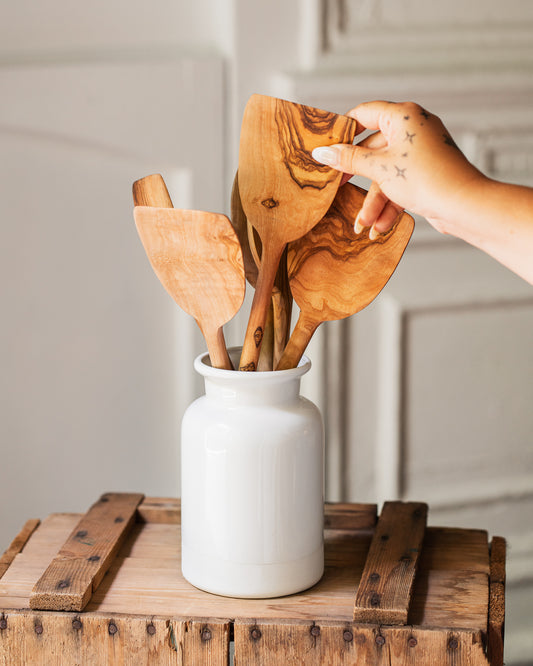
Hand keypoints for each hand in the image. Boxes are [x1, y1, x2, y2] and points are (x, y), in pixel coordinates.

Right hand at [312, 101, 484, 236]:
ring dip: (374, 201)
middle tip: (335, 186)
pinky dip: (390, 205)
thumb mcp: (379, 168)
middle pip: (373, 149)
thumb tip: (322, 152)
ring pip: (386, 173)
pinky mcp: (425, 173)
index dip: (343, 130)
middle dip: (357, 176)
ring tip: (363, 225)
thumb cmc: (425, 179)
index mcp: (403, 116)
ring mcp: (421, 152)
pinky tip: (380, 227)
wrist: (463, 205)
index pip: (364, 113)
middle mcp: (413, 129)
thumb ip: (349, 159)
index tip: (326, 146)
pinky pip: (400, 185)